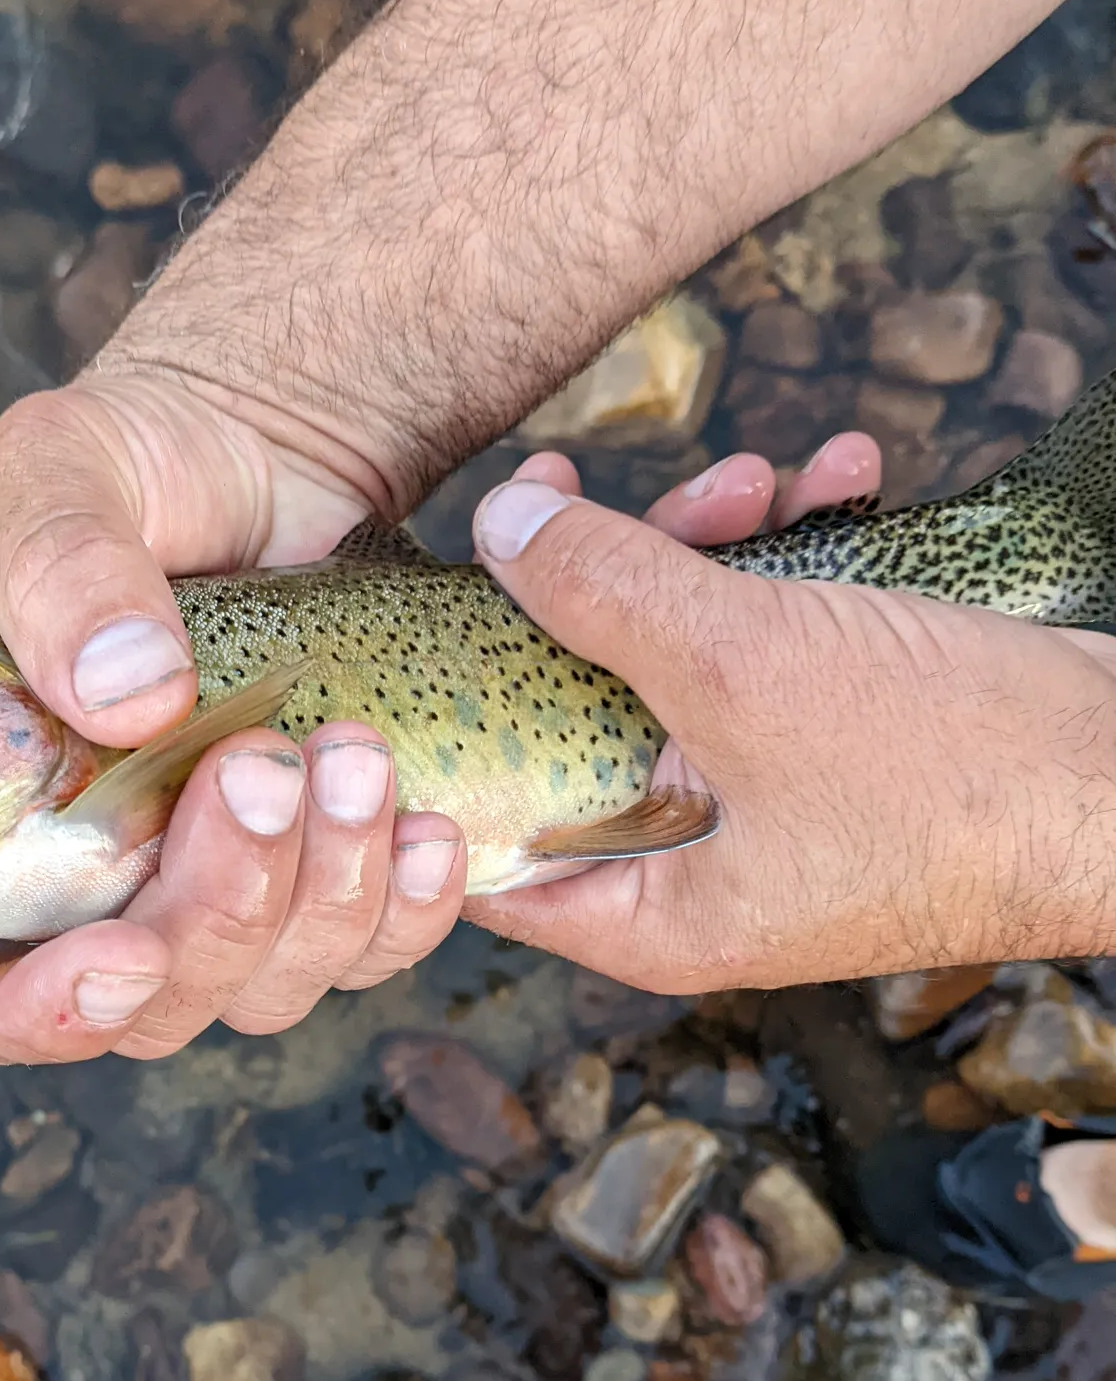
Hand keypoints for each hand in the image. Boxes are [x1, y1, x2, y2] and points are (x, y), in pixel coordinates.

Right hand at [0, 373, 472, 1065]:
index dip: (50, 1009)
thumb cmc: (126, 465)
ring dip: (326, 895)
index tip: (124, 953)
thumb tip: (127, 699)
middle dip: (222, 907)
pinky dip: (410, 903)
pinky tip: (431, 827)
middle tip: (266, 766)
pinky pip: (375, 942)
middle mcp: (105, 883)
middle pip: (159, 1001)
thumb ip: (59, 572)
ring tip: (359, 755)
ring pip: (274, 984)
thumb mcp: (55, 475)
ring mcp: (224, 881)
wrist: (262, 452)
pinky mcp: (326, 862)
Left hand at [467, 444, 1115, 993]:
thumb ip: (605, 595)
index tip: (422, 623)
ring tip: (760, 473)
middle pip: (573, 717)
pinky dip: (793, 567)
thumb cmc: (957, 777)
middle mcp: (689, 867)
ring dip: (709, 552)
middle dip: (588, 589)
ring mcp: (760, 805)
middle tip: (570, 490)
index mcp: (644, 908)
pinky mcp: (828, 747)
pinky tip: (840, 480)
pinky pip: (772, 649)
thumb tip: (498, 525)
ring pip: (678, 663)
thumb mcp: (746, 671)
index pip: (484, 840)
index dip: (440, 737)